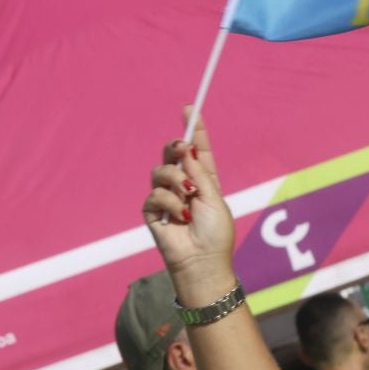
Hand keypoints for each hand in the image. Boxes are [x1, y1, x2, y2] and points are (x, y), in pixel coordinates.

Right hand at [143, 111, 237, 300]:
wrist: (202, 261)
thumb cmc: (215, 234)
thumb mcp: (214, 198)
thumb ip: (199, 173)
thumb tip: (186, 151)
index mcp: (203, 180)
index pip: (197, 149)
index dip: (194, 129)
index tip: (190, 108)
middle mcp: (183, 185)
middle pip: (172, 154)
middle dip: (176, 146)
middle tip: (182, 148)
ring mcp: (166, 198)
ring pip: (160, 172)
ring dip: (175, 179)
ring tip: (187, 195)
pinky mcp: (153, 212)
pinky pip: (154, 195)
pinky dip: (168, 202)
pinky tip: (180, 215)